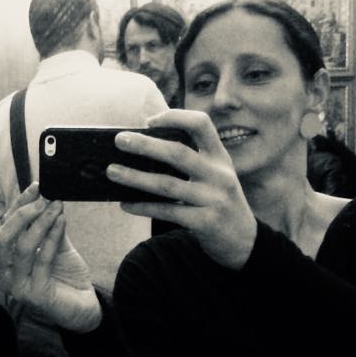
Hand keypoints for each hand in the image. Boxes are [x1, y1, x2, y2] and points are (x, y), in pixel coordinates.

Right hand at [0, 184, 101, 331]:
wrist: (84, 305)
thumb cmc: (66, 275)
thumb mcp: (56, 245)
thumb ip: (48, 226)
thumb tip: (47, 197)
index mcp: (5, 260)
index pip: (5, 226)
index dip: (18, 205)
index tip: (36, 187)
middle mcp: (5, 274)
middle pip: (2, 237)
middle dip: (22, 214)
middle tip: (43, 199)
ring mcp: (18, 286)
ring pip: (22, 247)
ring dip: (41, 223)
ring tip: (57, 207)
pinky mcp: (35, 295)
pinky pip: (42, 259)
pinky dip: (53, 237)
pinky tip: (62, 222)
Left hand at [109, 110, 257, 269]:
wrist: (243, 240)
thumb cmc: (218, 201)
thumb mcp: (215, 175)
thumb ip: (191, 160)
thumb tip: (142, 148)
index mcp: (220, 156)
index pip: (201, 124)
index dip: (175, 117)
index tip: (149, 121)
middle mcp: (219, 174)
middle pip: (178, 153)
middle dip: (146, 145)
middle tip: (119, 140)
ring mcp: (213, 199)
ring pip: (167, 185)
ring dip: (136, 177)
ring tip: (112, 172)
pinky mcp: (205, 222)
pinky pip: (168, 212)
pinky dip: (143, 207)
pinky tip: (125, 204)